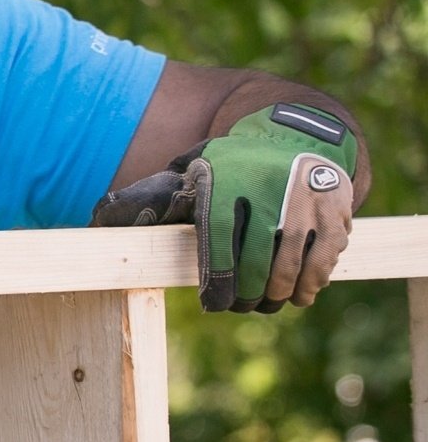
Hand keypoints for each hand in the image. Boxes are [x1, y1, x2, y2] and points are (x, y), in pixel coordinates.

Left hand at [90, 102, 356, 311]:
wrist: (297, 134)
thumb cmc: (235, 164)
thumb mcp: (198, 166)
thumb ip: (163, 192)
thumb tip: (104, 218)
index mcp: (227, 181)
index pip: (219, 239)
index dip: (217, 277)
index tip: (213, 304)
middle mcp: (269, 189)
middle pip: (257, 260)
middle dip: (247, 293)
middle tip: (239, 306)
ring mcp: (306, 200)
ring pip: (292, 264)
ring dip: (278, 294)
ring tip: (266, 303)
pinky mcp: (336, 209)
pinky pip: (325, 258)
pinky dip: (312, 282)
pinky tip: (300, 294)